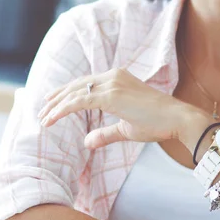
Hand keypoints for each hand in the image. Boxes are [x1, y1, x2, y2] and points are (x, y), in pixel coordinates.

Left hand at [38, 68, 203, 149]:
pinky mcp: (111, 95)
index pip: (86, 84)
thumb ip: (105, 133)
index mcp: (118, 79)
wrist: (177, 119)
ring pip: (75, 93)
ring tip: (43, 117)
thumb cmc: (158, 123)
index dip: (67, 94)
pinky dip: (62, 110)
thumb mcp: (126, 128)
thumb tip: (86, 142)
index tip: (53, 104)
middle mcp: (113, 76)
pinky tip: (51, 119)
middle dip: (57, 98)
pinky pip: (79, 101)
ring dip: (56, 106)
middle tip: (42, 111)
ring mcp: (112, 84)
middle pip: (77, 85)